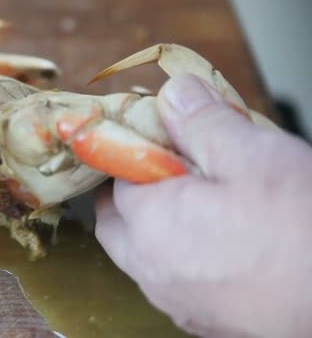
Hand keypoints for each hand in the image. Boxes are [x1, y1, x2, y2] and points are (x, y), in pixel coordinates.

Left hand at [95, 74, 311, 336]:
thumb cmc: (301, 234)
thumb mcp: (253, 156)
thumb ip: (203, 122)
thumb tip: (174, 95)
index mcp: (149, 222)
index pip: (117, 174)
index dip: (135, 150)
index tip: (159, 138)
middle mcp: (149, 267)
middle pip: (116, 221)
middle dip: (131, 192)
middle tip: (167, 171)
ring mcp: (173, 298)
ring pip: (139, 255)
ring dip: (151, 228)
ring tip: (195, 205)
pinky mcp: (200, 319)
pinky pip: (169, 281)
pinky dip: (176, 258)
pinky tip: (213, 244)